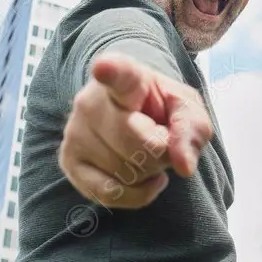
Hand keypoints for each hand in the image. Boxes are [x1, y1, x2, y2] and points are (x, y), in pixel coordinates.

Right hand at [58, 51, 213, 208]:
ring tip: (144, 151)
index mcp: (126, 77)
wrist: (134, 117)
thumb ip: (191, 131)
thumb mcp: (187, 110)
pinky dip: (136, 193)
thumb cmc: (162, 109)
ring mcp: (75, 131)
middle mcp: (91, 100)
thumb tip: (184, 166)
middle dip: (160, 150)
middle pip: (137, 143)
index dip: (110, 71)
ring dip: (148, 171)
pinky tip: (142, 177)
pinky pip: (110, 193)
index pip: (118, 74)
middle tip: (159, 138)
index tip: (103, 67)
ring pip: (125, 171)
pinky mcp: (69, 161)